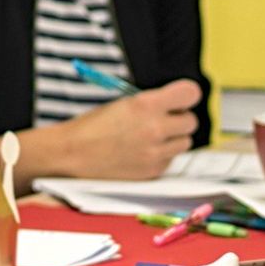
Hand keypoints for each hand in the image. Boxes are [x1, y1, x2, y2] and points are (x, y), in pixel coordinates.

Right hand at [54, 80, 204, 180]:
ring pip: (185, 143)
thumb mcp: (125, 103)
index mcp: (146, 104)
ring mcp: (155, 152)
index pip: (190, 94)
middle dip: (179, 119)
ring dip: (173, 139)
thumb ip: (154, 103)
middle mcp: (155, 128)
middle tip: (162, 119)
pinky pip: (170, 160)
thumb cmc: (94, 126)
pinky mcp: (153, 171)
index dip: (186, 96)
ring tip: (151, 137)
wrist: (73, 153)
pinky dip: (161, 156)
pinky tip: (141, 152)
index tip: (180, 99)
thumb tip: (176, 105)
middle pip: (191, 121)